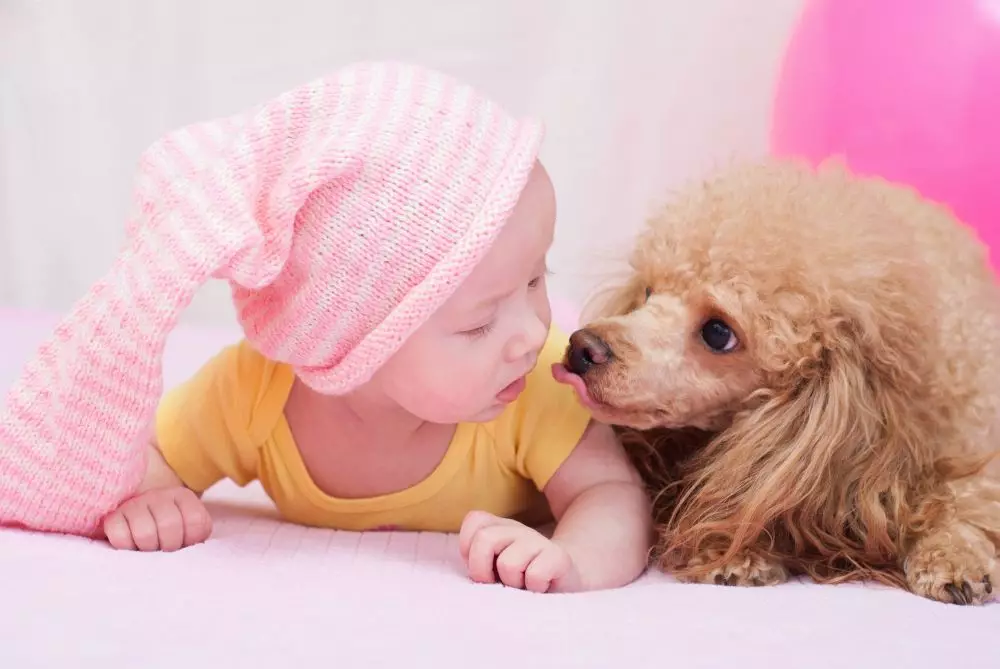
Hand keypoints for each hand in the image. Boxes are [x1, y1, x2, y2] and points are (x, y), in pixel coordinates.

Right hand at [103, 486, 211, 550]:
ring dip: (148, 548)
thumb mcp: (190, 529)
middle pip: (169, 525)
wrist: (139, 519)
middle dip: (169, 545)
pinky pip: (120, 537)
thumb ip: (197, 536)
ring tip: (148, 549)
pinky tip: (131, 545)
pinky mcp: (112, 517)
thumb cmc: (170, 531)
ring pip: (145, 533)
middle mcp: (159, 495)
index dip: (191, 539)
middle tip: (164, 549)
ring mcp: (134, 504)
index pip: (195, 521)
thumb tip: (191, 554)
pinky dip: (126, 547)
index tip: (185, 543)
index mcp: (183, 497)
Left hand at [458, 511, 578, 592]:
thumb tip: (473, 574)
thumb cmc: (521, 578)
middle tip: (496, 583)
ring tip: (522, 585)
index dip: (468, 547)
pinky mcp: (558, 557)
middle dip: (482, 569)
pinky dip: (534, 588)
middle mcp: (518, 530)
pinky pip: (534, 575)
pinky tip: (541, 587)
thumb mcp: (494, 567)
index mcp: (500, 528)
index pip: (475, 520)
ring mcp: (538, 541)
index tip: (483, 567)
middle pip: (484, 539)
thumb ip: (479, 560)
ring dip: (512, 583)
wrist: (567, 581)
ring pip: (508, 564)